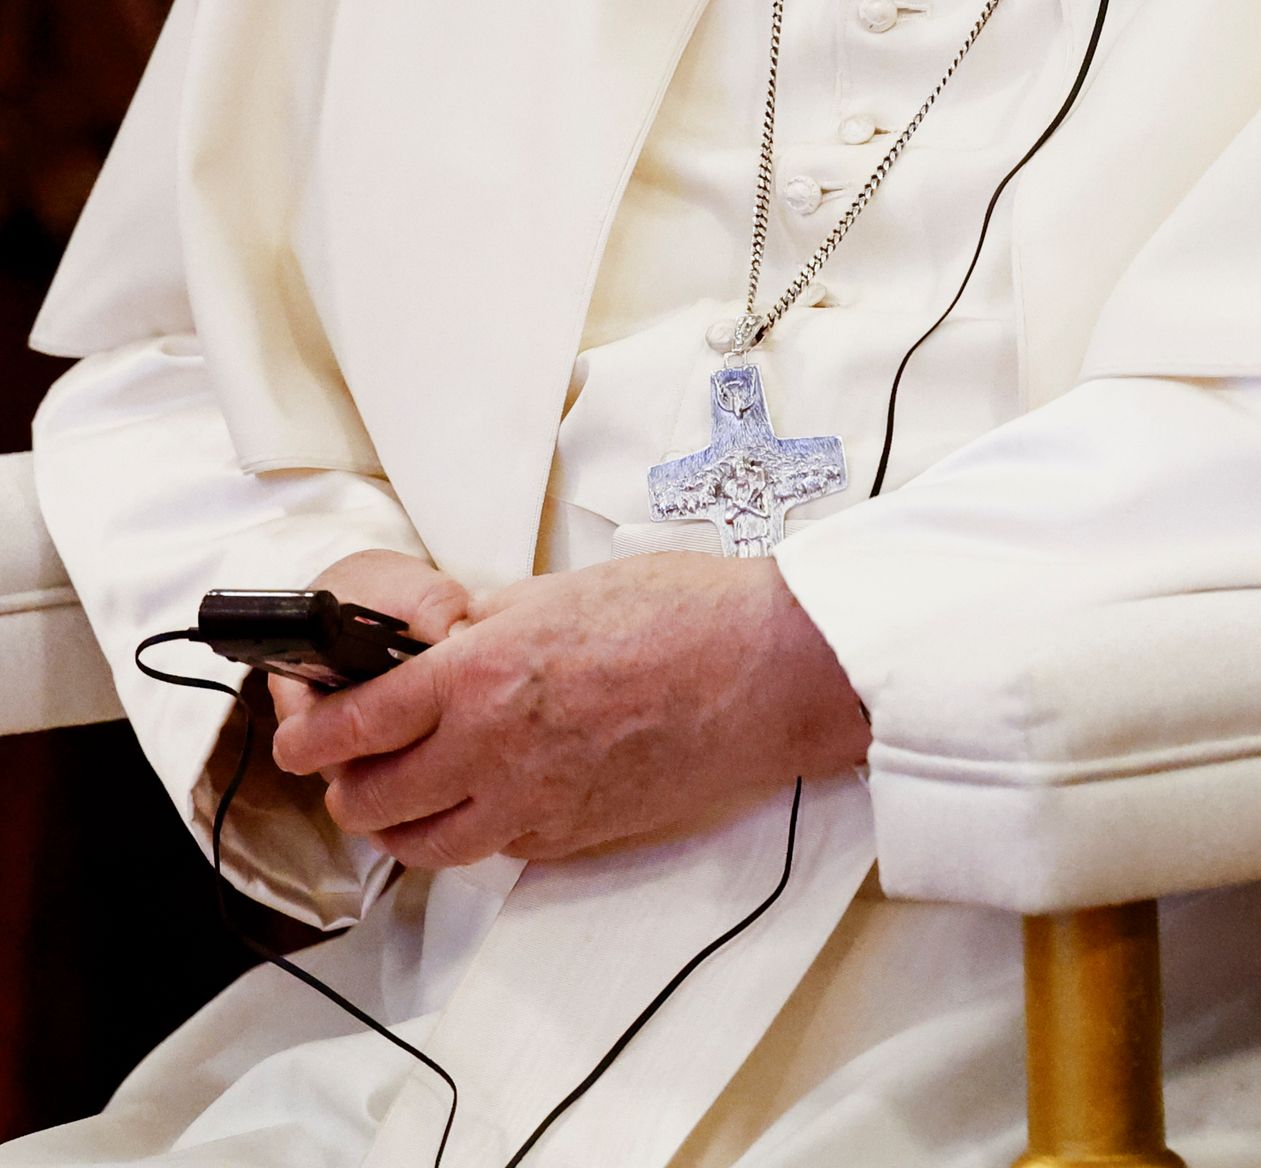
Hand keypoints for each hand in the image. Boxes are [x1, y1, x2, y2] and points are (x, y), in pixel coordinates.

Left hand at [271, 552, 869, 866]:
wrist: (778, 670)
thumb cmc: (693, 613)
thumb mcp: (567, 591)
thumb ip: (492, 624)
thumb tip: (443, 640)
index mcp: (482, 675)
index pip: (348, 726)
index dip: (304, 732)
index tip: (301, 726)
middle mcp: (494, 750)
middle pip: (366, 803)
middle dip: (347, 781)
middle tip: (363, 755)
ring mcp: (535, 803)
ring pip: (421, 846)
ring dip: (405, 820)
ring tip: (423, 786)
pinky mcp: (577, 834)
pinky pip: (497, 850)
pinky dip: (482, 829)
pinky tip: (503, 793)